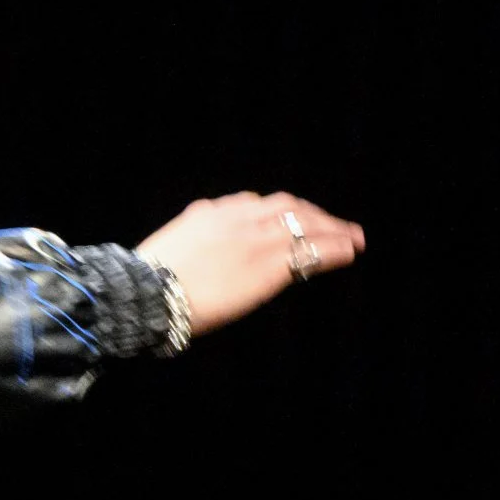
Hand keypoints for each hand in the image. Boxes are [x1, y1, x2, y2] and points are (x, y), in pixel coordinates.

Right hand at [135, 191, 363, 334]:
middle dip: (312, 213)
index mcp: (209, 213)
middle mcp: (238, 217)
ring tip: (352, 236)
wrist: (148, 295)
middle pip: (287, 206)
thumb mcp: (170, 249)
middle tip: (330, 223)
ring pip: (307, 224)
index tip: (288, 218)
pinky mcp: (272, 263)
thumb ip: (192, 241)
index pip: (254, 204)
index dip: (277, 211)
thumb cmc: (148, 283)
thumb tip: (198, 253)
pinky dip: (337, 247)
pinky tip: (352, 249)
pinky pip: (315, 250)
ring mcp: (257, 238)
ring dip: (332, 228)